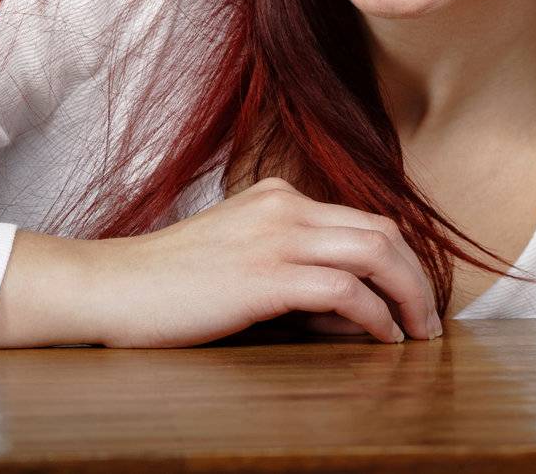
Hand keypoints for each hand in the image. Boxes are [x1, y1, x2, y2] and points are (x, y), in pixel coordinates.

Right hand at [0, 176, 441, 348]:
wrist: (106, 287)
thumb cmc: (167, 287)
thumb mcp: (241, 264)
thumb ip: (296, 277)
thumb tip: (357, 312)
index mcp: (279, 197)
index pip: (364, 219)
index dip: (402, 259)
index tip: (414, 298)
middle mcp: (286, 206)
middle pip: (382, 231)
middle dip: (417, 277)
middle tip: (429, 322)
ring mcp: (276, 236)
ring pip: (375, 253)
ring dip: (407, 296)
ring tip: (417, 334)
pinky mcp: (264, 275)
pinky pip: (343, 289)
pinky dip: (374, 316)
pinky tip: (380, 339)